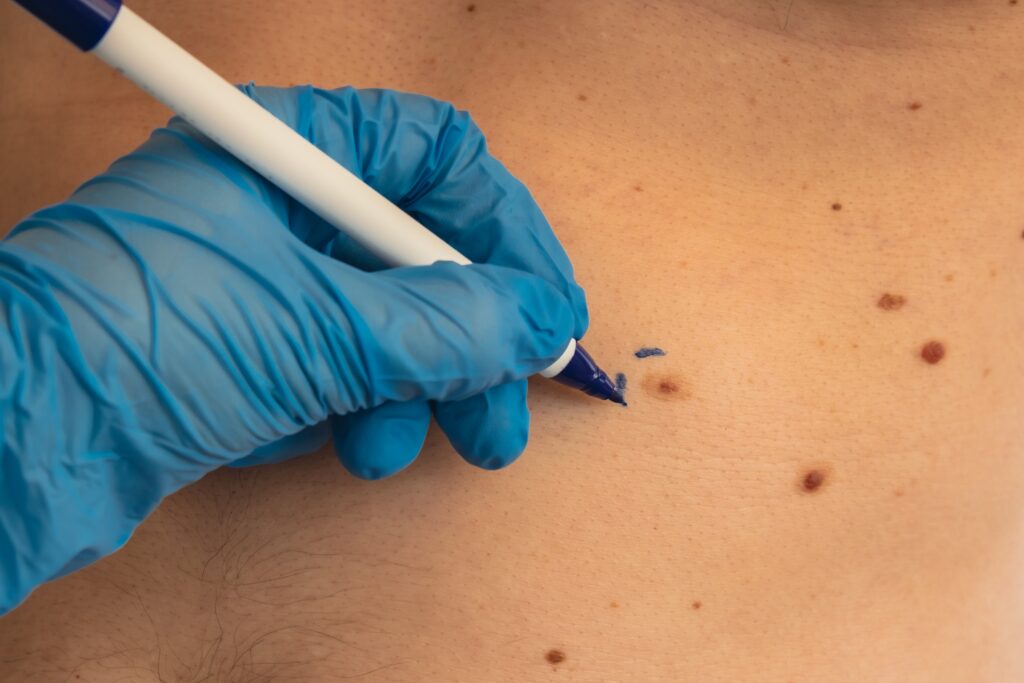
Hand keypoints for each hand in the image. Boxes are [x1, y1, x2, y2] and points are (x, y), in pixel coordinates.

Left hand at [0, 85, 587, 613]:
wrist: (10, 446)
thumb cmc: (137, 344)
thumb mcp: (315, 329)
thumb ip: (444, 323)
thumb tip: (540, 321)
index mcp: (292, 151)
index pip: (437, 158)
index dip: (505, 229)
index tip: (548, 305)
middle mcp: (283, 204)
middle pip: (421, 252)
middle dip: (472, 337)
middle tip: (508, 409)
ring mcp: (266, 277)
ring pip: (387, 320)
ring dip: (417, 389)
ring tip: (410, 445)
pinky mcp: (249, 346)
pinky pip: (342, 365)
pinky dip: (360, 409)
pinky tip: (348, 449)